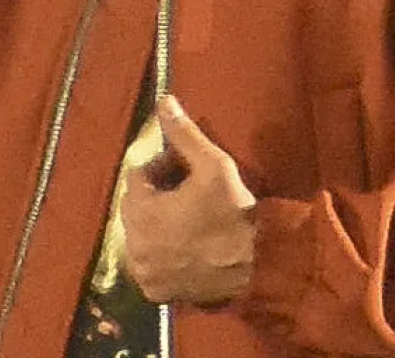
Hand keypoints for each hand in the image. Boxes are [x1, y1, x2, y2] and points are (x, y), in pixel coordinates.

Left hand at [120, 95, 257, 306]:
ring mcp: (144, 272)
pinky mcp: (157, 292)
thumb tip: (164, 101)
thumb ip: (183, 134)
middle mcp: (133, 245)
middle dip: (158, 195)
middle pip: (136, 207)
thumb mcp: (213, 165)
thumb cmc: (235, 213)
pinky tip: (188, 246)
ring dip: (158, 224)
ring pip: (141, 236)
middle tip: (191, 192)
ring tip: (190, 219)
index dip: (163, 168)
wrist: (260, 267)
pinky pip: (150, 264)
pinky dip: (161, 254)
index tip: (188, 170)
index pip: (137, 176)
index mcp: (141, 212)